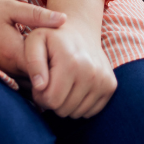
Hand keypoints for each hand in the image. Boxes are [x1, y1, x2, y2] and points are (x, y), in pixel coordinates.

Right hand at [0, 0, 67, 77]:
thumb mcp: (9, 6)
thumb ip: (36, 15)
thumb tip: (64, 19)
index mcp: (14, 53)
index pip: (46, 69)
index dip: (61, 61)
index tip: (70, 47)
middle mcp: (9, 67)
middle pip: (41, 80)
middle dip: (56, 71)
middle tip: (69, 55)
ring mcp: (3, 70)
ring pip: (31, 81)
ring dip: (44, 73)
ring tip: (57, 57)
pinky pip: (21, 78)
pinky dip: (33, 72)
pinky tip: (40, 57)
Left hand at [25, 0, 116, 117]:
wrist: (80, 29)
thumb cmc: (52, 37)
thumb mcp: (35, 41)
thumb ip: (32, 61)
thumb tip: (39, 86)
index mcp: (70, 61)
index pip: (51, 100)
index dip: (39, 95)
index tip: (38, 83)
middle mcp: (91, 72)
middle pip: (64, 109)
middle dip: (52, 100)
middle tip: (48, 83)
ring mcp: (104, 80)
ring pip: (77, 113)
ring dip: (65, 103)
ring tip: (61, 83)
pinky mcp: (111, 86)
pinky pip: (90, 112)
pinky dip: (79, 104)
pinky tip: (73, 86)